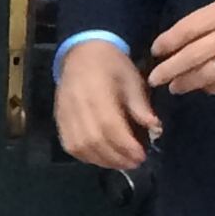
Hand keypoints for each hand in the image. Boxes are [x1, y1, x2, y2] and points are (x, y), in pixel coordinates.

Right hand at [54, 40, 159, 170]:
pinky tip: (102, 158)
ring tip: (121, 163)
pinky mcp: (59, 119)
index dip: (125, 145)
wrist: (82, 52)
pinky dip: (86, 157)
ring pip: (80, 146)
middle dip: (116, 157)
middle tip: (135, 163)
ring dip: (102, 160)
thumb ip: (140, 105)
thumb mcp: (132, 78)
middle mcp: (77, 104)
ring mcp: (65, 113)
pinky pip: (69, 145)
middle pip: (93, 140)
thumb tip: (155, 128)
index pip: (109, 125)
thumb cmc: (111, 64)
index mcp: (97, 90)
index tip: (141, 155)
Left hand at [148, 0, 214, 96]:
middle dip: (170, 69)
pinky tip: (205, 89)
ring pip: (209, 73)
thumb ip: (214, 15)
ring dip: (189, 83)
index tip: (156, 50)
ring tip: (176, 88)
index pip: (187, 29)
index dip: (168, 42)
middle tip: (156, 79)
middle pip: (192, 56)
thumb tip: (191, 34)